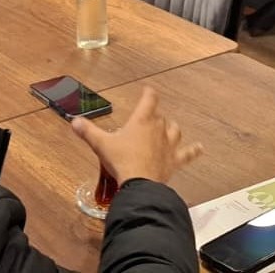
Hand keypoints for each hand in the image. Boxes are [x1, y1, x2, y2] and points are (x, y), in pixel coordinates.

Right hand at [71, 87, 202, 184]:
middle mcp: (158, 129)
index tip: (148, 90)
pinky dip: (194, 150)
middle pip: (160, 117)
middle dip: (154, 117)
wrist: (139, 183)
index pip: (149, 100)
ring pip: (174, 130)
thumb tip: (74, 122)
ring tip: (170, 128)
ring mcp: (169, 145)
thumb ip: (88, 131)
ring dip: (171, 129)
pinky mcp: (174, 160)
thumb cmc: (122, 161)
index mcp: (142, 121)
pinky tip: (200, 148)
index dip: (149, 94)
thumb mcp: (101, 144)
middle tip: (147, 121)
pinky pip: (187, 153)